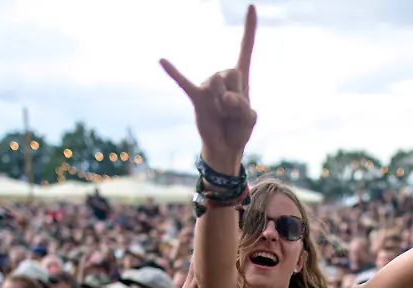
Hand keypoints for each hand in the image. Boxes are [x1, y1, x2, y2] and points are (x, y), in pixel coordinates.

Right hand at [160, 5, 256, 170]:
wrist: (224, 148)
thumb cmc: (239, 130)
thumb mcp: (250, 120)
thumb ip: (243, 107)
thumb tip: (225, 98)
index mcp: (241, 77)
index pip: (246, 48)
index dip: (250, 28)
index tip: (251, 6)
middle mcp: (222, 77)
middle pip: (232, 74)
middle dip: (237, 98)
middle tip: (234, 113)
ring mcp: (207, 86)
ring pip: (217, 85)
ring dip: (224, 105)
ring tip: (222, 116)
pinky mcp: (196, 97)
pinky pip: (184, 83)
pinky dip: (174, 73)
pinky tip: (162, 60)